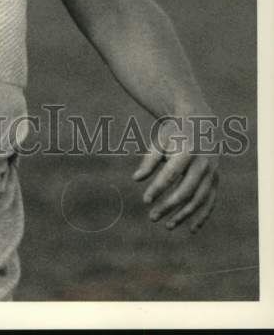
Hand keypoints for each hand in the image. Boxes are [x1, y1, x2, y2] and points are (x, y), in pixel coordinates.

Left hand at [133, 116, 218, 232]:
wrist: (201, 123)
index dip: (158, 188)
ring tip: (167, 226)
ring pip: (199, 200)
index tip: (145, 200)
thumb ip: (149, 160)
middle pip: (186, 191)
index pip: (171, 174)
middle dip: (169, 206)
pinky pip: (210, 202)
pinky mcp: (216, 180)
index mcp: (187, 151)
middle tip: (152, 217)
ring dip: (183, 215)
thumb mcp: (160, 140)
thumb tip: (136, 179)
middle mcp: (203, 163)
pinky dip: (202, 216)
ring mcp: (212, 173)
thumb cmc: (174, 133)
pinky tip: (191, 229)